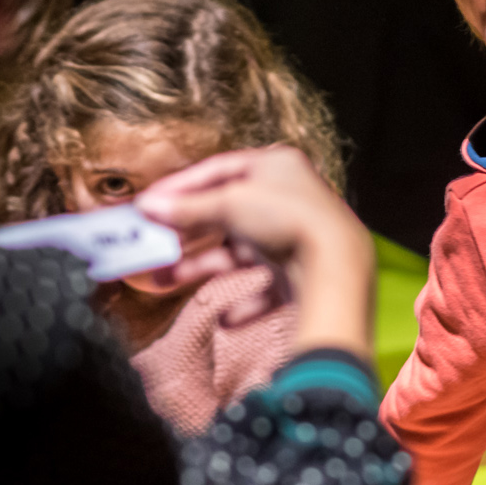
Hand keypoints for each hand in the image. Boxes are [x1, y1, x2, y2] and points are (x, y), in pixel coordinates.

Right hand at [135, 147, 374, 358]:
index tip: (150, 204)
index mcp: (276, 166)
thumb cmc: (288, 219)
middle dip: (187, 234)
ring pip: (241, 253)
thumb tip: (150, 206)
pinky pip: (267, 290)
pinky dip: (245, 305)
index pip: (218, 171)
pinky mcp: (303, 275)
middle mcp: (289, 198)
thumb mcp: (229, 204)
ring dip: (204, 268)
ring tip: (167, 281)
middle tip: (154, 245)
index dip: (181, 188)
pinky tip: (226, 318)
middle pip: (226, 215)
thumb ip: (188, 208)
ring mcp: (296, 238)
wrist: (336, 267)